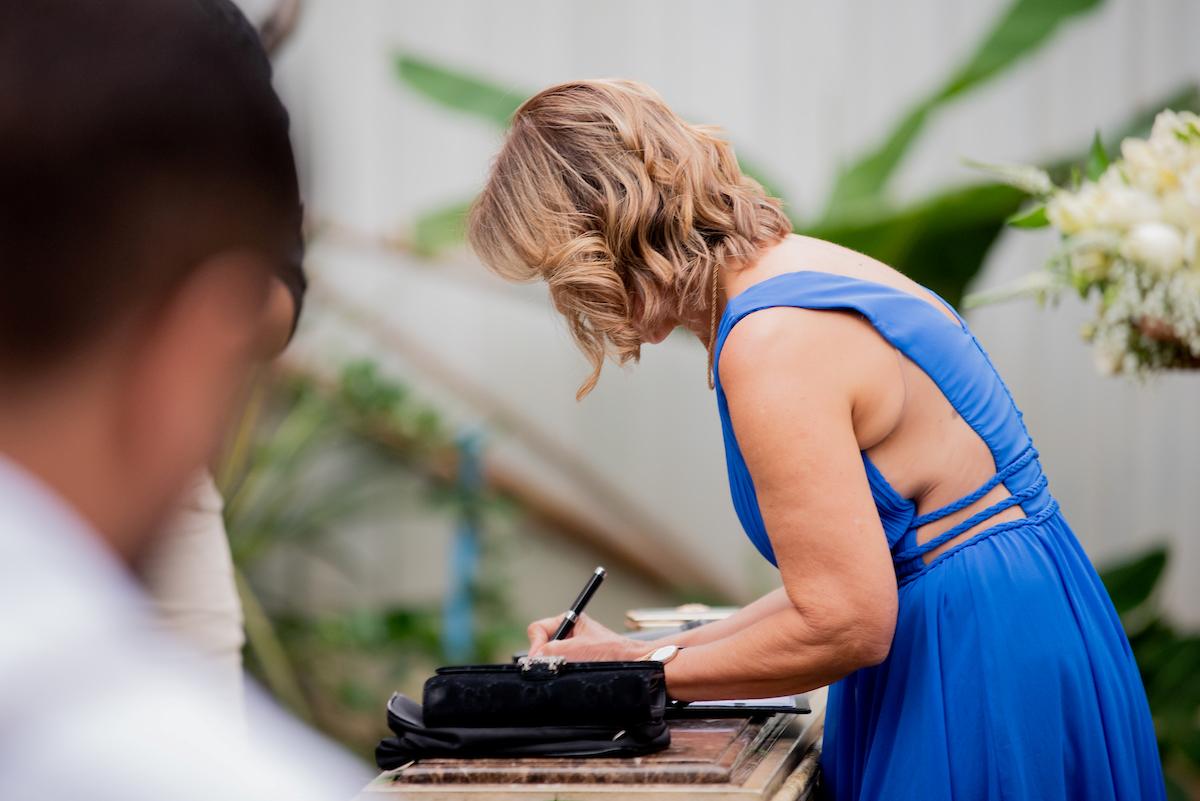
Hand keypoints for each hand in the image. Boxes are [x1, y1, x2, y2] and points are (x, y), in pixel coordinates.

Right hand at [526, 613, 644, 661]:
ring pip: (550, 658)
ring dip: (556, 665)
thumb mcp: (579, 648)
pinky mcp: (576, 662)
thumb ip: (553, 650)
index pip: (538, 629)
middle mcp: (568, 633)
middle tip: (552, 668)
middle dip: (545, 657)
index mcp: (569, 621)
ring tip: (569, 670)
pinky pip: (559, 667)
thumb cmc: (611, 651)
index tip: (539, 659)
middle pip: (542, 644)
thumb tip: (534, 658)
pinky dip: (561, 672)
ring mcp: (572, 648)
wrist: (634, 663)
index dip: (535, 644)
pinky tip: (571, 675)